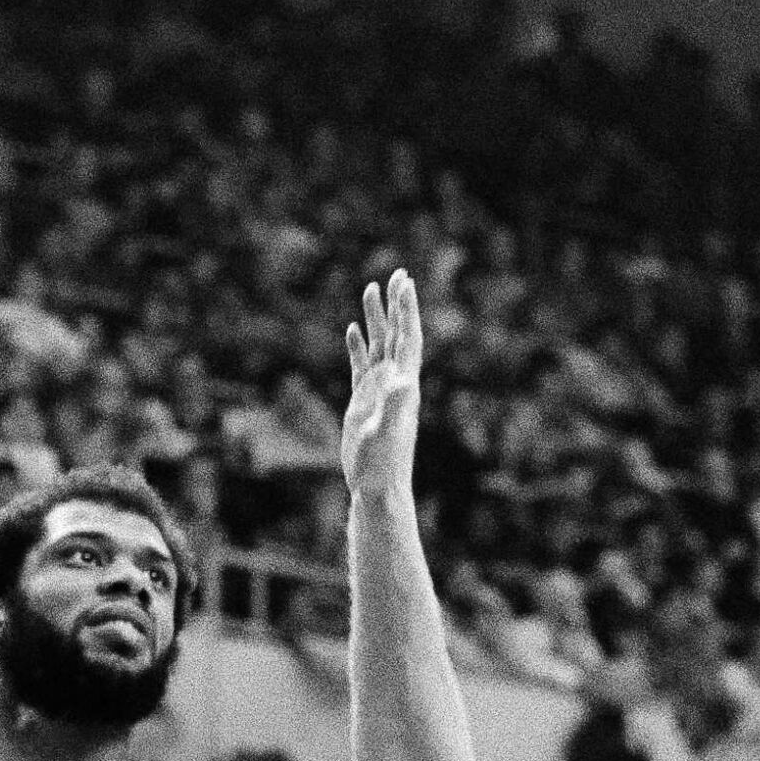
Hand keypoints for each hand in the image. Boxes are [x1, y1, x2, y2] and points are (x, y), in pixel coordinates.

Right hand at [340, 269, 422, 503]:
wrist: (376, 487)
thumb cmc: (382, 465)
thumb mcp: (387, 434)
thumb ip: (396, 408)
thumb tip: (405, 382)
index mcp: (403, 384)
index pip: (406, 339)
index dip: (406, 311)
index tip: (404, 283)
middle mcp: (394, 383)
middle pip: (396, 335)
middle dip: (396, 305)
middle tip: (397, 273)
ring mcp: (378, 391)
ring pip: (378, 346)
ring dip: (376, 319)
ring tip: (371, 289)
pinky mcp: (363, 402)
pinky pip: (361, 365)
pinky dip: (358, 345)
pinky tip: (353, 329)